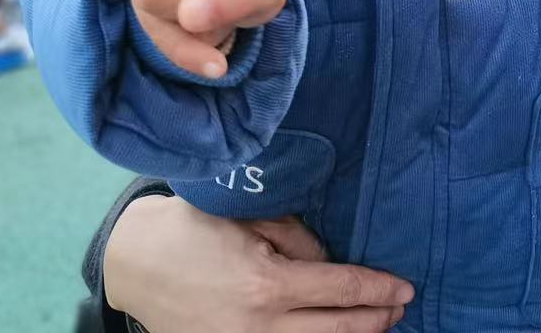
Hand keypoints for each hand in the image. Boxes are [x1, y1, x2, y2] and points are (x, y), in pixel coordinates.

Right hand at [104, 195, 411, 332]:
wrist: (135, 261)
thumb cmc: (192, 228)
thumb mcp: (250, 218)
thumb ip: (297, 240)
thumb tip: (328, 263)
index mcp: (268, 283)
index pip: (341, 289)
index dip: (379, 289)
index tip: (405, 287)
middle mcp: (261, 324)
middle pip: (338, 328)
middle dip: (376, 318)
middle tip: (400, 307)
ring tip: (376, 325)